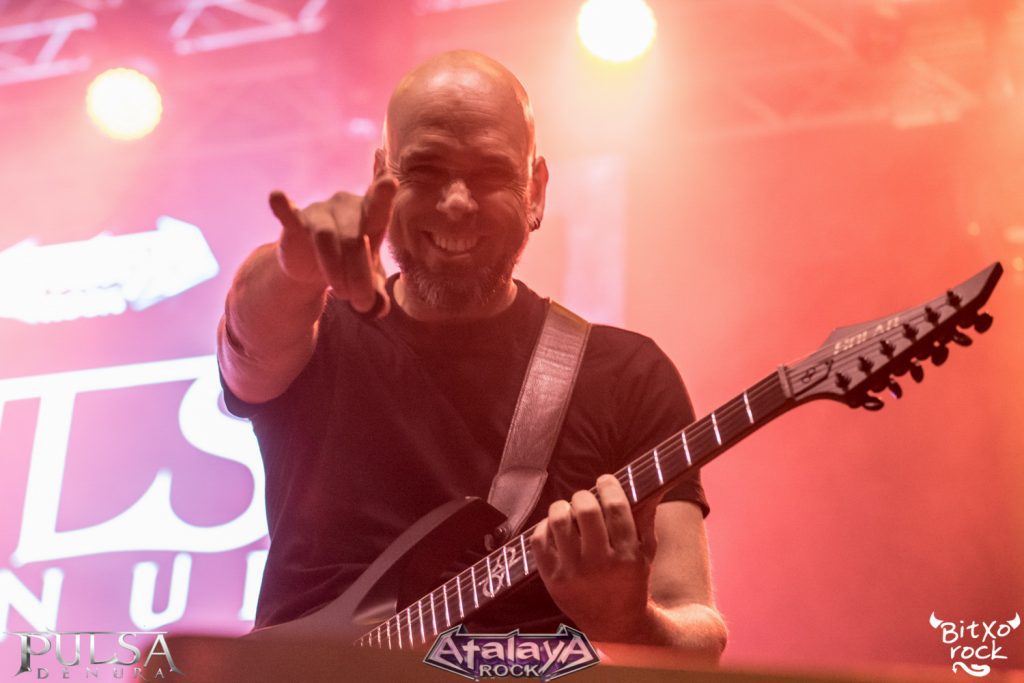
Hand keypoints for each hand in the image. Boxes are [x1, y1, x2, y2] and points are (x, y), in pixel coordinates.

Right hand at [268, 173, 397, 314]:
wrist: (312, 267)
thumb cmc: (350, 265)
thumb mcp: (366, 278)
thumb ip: (375, 290)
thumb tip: (379, 308)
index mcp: (370, 215)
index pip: (379, 207)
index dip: (383, 195)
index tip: (390, 182)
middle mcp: (346, 207)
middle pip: (354, 238)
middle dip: (359, 274)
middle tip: (361, 302)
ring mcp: (319, 212)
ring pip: (327, 239)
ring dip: (334, 269)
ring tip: (342, 295)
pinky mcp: (294, 223)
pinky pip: (289, 214)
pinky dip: (283, 207)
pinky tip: (277, 197)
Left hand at [531, 474, 659, 640]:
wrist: (615, 625)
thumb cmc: (632, 580)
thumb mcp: (646, 552)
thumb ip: (646, 517)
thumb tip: (652, 483)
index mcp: (628, 556)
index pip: (616, 508)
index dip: (609, 486)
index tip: (605, 480)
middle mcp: (600, 565)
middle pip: (586, 511)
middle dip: (584, 496)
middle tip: (585, 499)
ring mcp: (573, 574)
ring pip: (559, 522)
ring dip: (562, 508)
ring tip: (567, 510)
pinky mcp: (552, 581)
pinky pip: (539, 541)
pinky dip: (544, 527)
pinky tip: (555, 528)